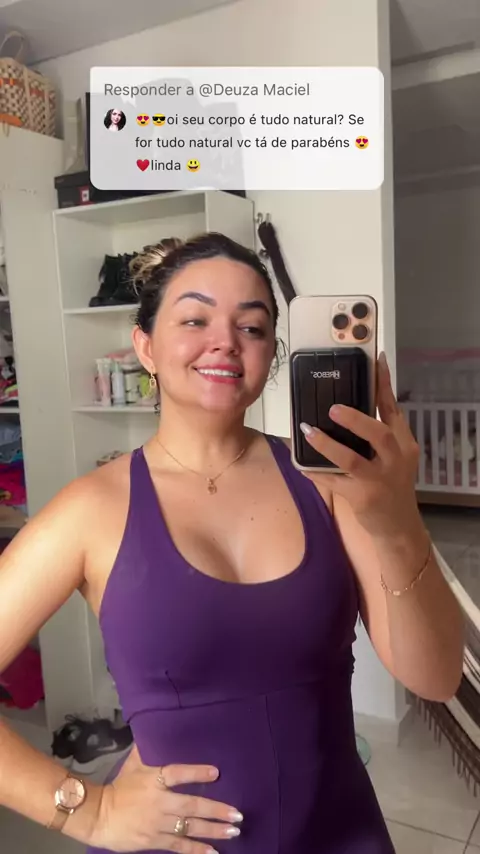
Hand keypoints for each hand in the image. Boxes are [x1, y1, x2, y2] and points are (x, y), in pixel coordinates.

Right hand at [90, 745, 242, 852]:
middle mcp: (158, 802)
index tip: (216, 772)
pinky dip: (196, 850)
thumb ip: (147, 748)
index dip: (196, 772)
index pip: (177, 773)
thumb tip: (154, 727)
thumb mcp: (132, 763)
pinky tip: (213, 852)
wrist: (98, 815)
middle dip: (216, 810)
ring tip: (233, 832)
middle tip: (237, 814)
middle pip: (191, 806)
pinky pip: (179, 846)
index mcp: (153, 779)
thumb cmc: (119, 786)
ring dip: (213, 830)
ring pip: (189, 827)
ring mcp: (157, 823)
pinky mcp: (154, 841)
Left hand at [300, 352, 422, 539]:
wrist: (398, 528)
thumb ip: (379, 434)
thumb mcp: (394, 457)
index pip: (393, 409)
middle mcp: (395, 459)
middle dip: (356, 420)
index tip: (377, 360)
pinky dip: (316, 472)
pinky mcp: (364, 498)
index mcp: (404, 443)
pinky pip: (335, 482)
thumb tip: (348, 405)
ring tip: (308, 431)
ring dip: (328, 445)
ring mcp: (380, 480)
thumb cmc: (391, 485)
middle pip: (380, 434)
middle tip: (333, 408)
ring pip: (353, 460)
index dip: (384, 385)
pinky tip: (302, 465)